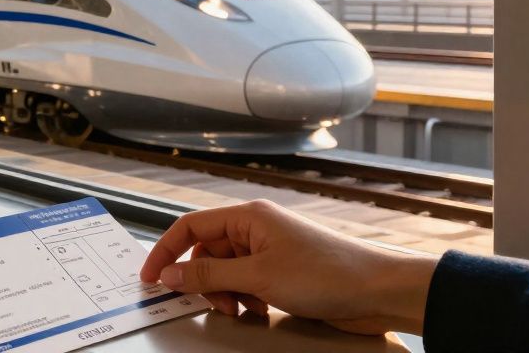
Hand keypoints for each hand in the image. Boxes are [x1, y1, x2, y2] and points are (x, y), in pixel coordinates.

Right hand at [138, 200, 438, 334]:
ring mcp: (270, 250)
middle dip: (204, 281)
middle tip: (214, 304)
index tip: (151, 277)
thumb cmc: (328, 273)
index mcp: (247, 217)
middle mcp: (256, 229)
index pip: (190, 226)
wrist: (378, 291)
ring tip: (244, 310)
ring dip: (227, 294)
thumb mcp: (259, 276)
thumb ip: (209, 275)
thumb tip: (170, 273)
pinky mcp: (283, 272)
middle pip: (207, 252)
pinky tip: (261, 311)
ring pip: (226, 272)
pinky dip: (246, 299)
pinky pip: (247, 283)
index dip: (166, 250)